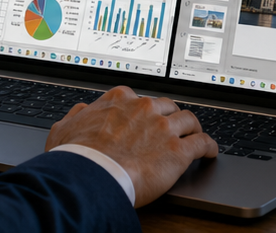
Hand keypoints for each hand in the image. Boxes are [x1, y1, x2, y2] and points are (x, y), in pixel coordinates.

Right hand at [45, 86, 218, 205]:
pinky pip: (202, 143)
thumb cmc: (76, 157)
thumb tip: (81, 111)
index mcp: (120, 100)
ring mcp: (164, 128)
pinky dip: (209, 146)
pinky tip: (210, 152)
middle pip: (167, 106)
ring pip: (188, 120)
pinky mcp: (178, 150)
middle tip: (172, 127)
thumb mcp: (64, 129)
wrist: (90, 176)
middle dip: (171, 116)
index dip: (146, 110)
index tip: (148, 116)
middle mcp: (145, 108)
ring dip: (193, 128)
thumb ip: (76, 116)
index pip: (140, 99)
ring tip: (195, 135)